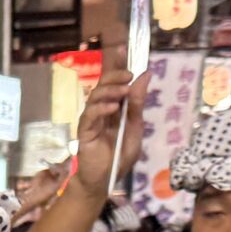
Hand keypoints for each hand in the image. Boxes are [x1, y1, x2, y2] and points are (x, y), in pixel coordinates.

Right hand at [72, 68, 149, 199]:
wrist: (106, 181)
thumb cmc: (120, 157)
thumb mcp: (135, 128)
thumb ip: (138, 104)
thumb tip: (146, 75)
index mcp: (115, 108)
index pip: (114, 82)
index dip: (116, 65)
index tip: (122, 50)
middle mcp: (101, 110)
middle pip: (103, 84)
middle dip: (114, 75)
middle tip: (128, 75)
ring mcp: (91, 120)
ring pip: (95, 96)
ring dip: (110, 90)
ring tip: (124, 91)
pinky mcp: (84, 131)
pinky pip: (89, 115)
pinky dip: (101, 108)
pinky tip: (112, 108)